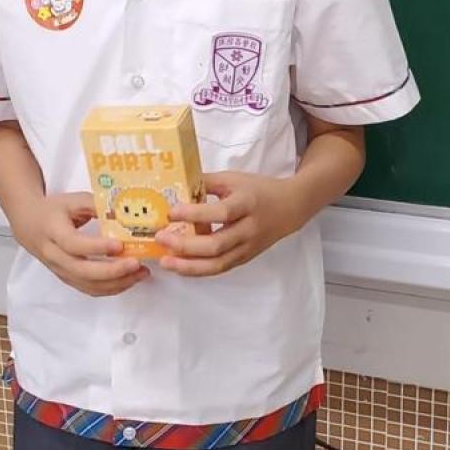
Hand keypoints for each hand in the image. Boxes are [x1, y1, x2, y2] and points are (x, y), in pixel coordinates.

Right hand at [13, 192, 147, 297]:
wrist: (29, 224)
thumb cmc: (53, 210)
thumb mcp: (73, 201)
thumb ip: (96, 205)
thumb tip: (123, 214)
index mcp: (52, 231)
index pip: (74, 244)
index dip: (97, 247)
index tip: (120, 245)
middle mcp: (54, 255)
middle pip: (81, 271)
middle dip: (112, 271)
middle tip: (135, 263)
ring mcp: (60, 270)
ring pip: (87, 284)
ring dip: (116, 283)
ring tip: (140, 273)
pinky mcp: (67, 278)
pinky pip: (89, 289)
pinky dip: (111, 288)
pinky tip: (129, 280)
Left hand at [156, 172, 304, 275]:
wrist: (289, 208)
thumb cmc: (257, 190)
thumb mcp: (233, 179)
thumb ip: (206, 182)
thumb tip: (174, 185)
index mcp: (247, 203)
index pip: (221, 213)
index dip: (195, 214)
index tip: (172, 213)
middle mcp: (249, 229)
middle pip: (217, 245)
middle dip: (186, 245)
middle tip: (161, 239)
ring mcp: (248, 247)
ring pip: (218, 264)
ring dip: (189, 266)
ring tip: (166, 262)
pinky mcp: (244, 258)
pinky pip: (220, 268)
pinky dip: (198, 270)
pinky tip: (180, 267)